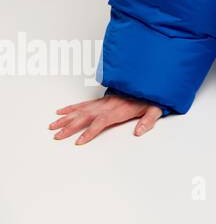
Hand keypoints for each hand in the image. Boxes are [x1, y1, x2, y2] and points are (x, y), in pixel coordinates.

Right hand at [49, 96, 163, 144]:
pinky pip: (84, 104)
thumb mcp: (155, 110)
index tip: (79, 141)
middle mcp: (108, 105)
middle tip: (57, 136)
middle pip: (86, 116)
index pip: (102, 121)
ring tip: (52, 126)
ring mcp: (103, 102)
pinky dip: (71, 107)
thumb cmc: (151, 99)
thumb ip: (148, 120)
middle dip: (70, 126)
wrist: (149, 82)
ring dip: (66, 118)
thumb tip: (139, 132)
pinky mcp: (101, 100)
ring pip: (81, 110)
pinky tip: (60, 112)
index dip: (90, 131)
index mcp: (119, 110)